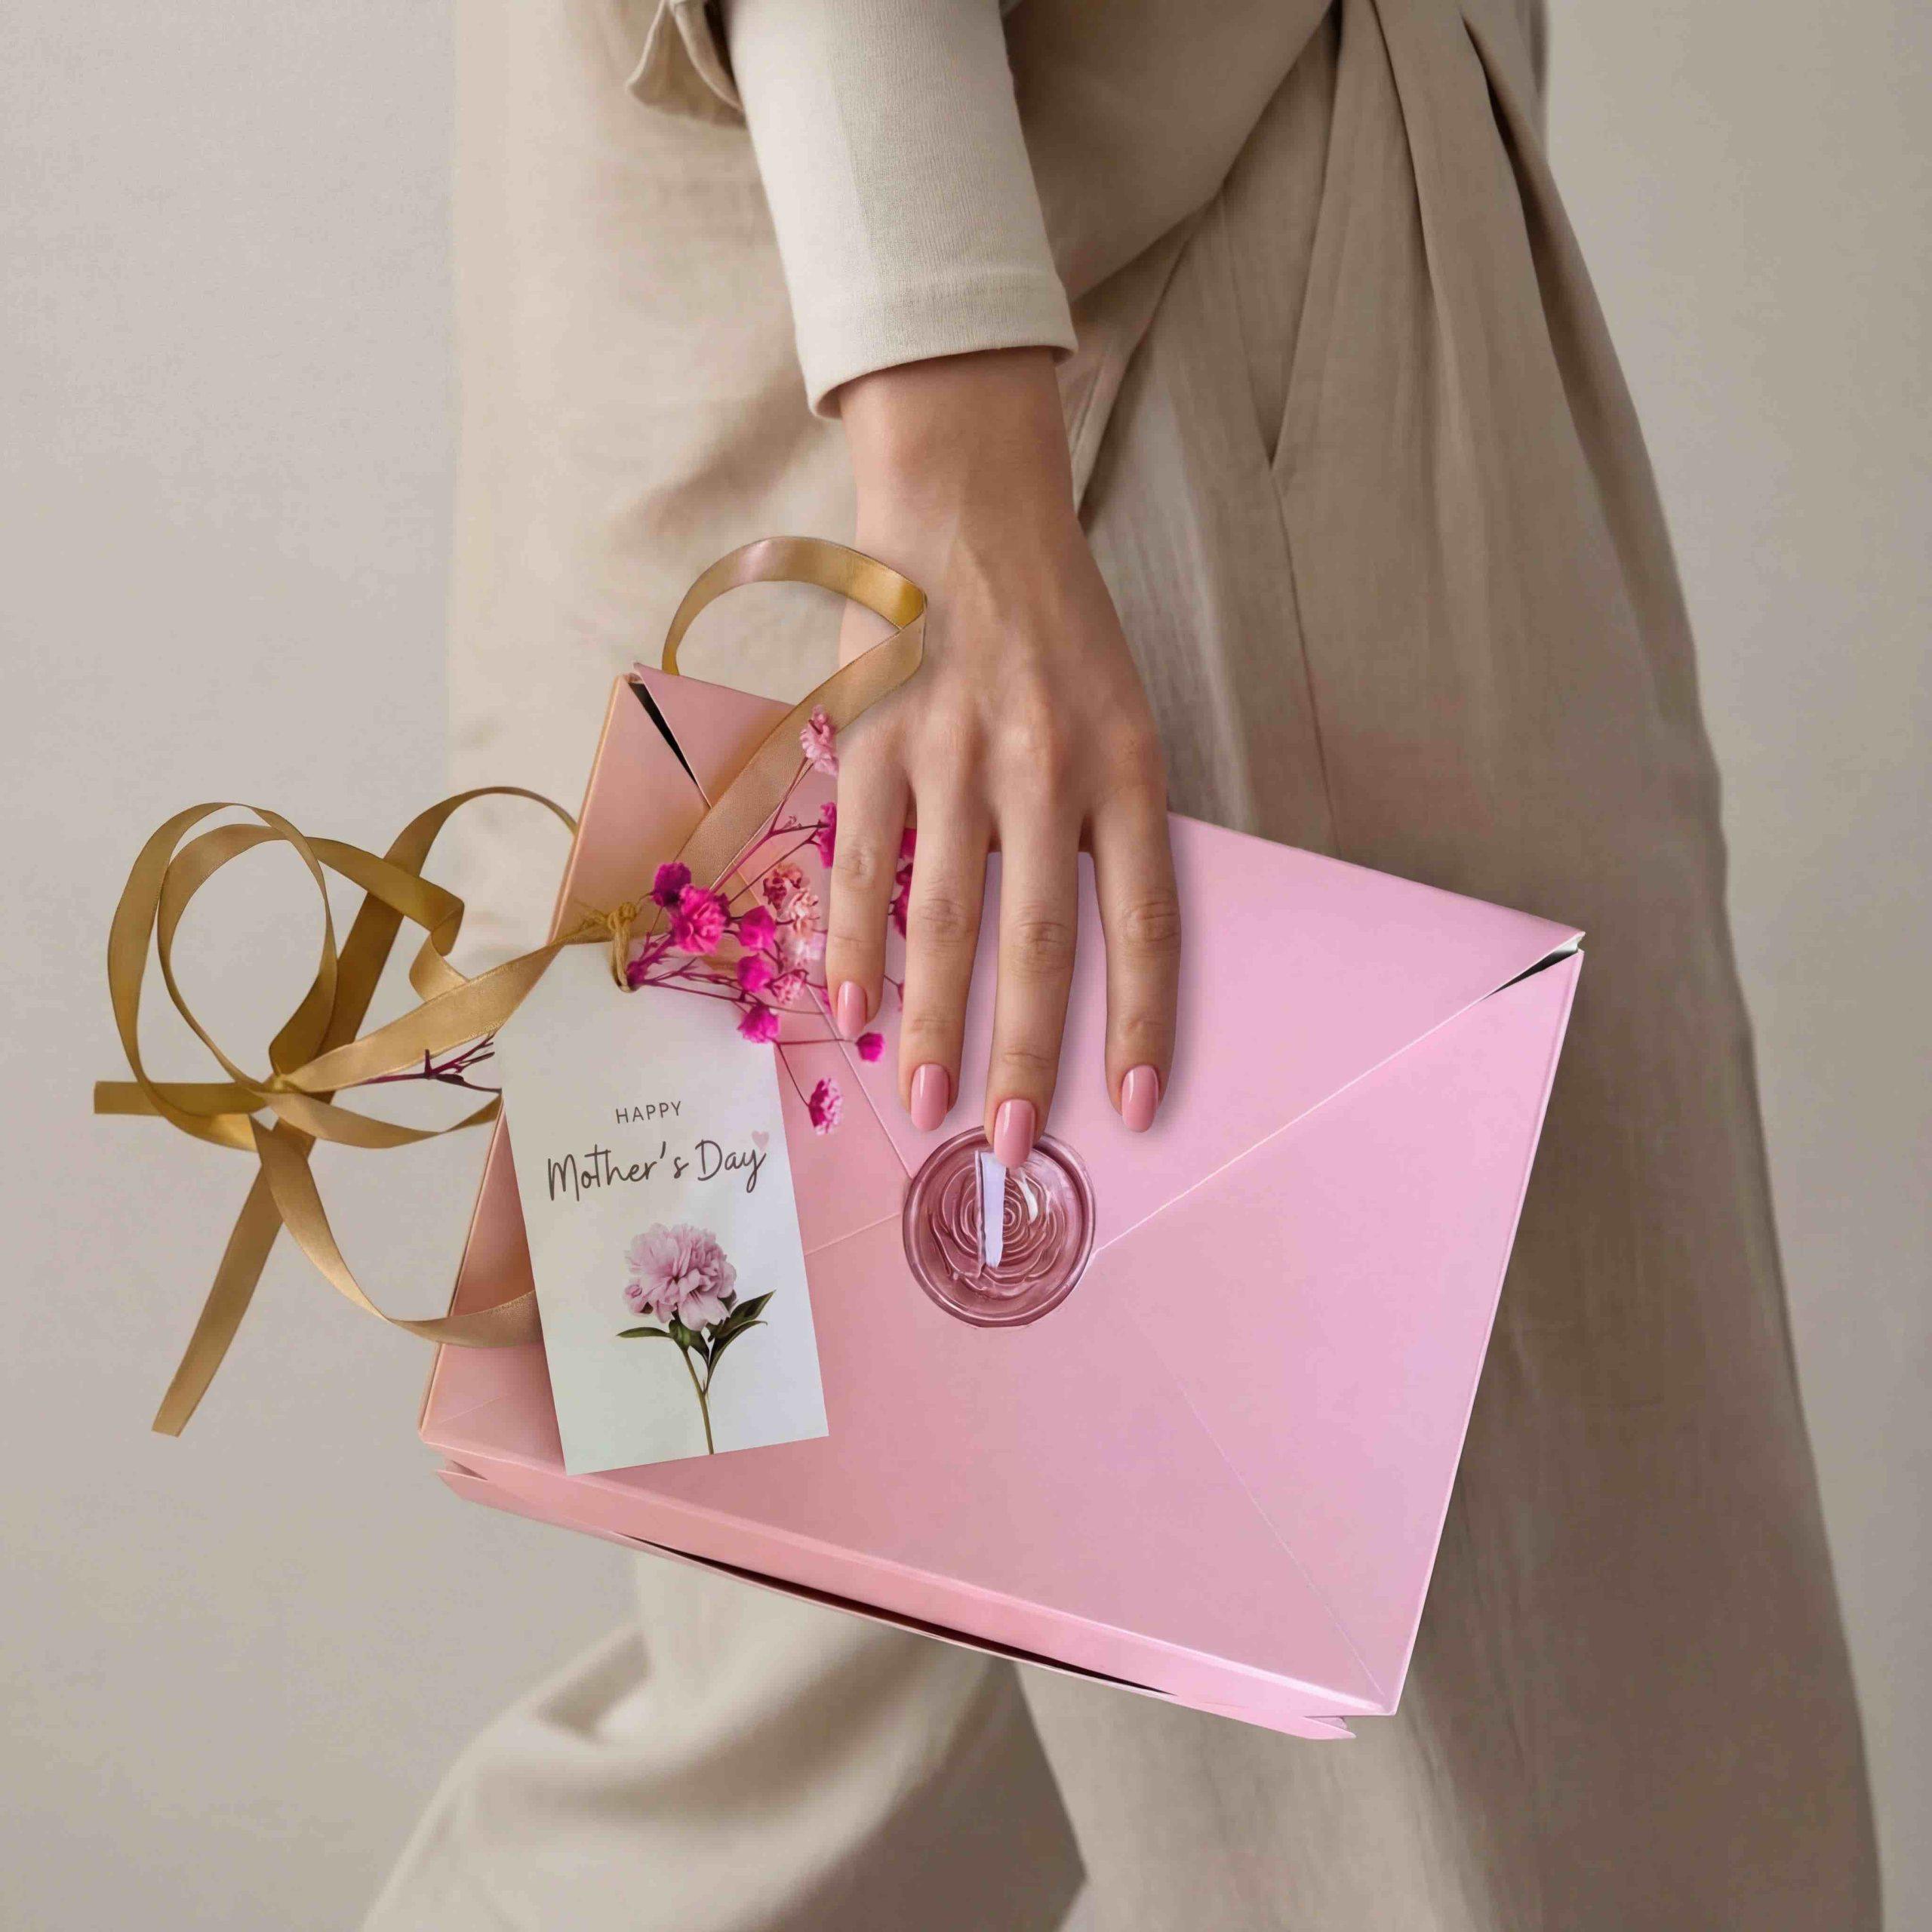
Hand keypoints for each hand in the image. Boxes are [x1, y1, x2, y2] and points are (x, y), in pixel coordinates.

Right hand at [826, 348, 1178, 1161]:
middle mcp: (1044, 767)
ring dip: (935, 1025)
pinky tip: (853, 1008)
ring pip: (944, 918)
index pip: (1143, 920)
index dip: (1142, 1023)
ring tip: (928, 1107)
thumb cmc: (1056, 623)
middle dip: (1027, 1057)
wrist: (968, 504)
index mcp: (1126, 764)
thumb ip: (1104, 822)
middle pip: (1040, 942)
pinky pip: (863, 863)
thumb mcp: (1121, 712)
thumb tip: (1074, 956)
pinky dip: (856, 942)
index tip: (1138, 1108)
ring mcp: (952, 754)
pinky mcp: (875, 739)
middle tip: (1013, 1147)